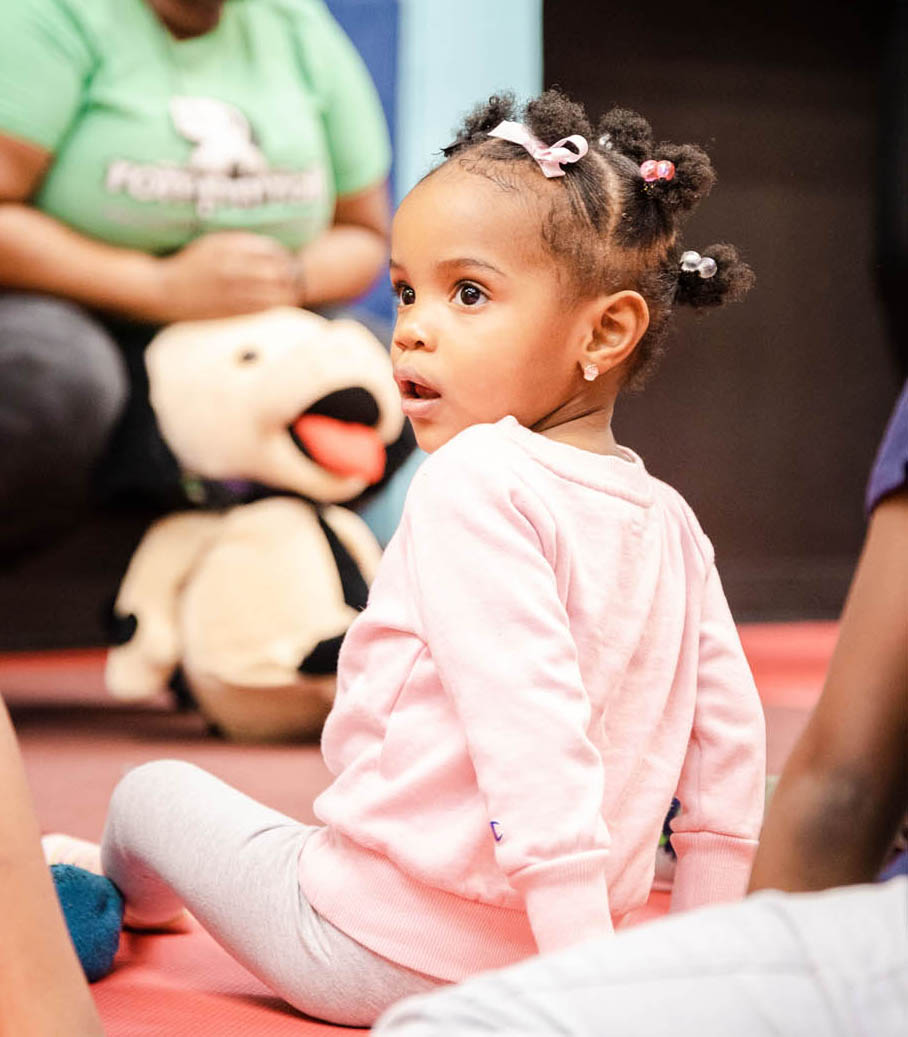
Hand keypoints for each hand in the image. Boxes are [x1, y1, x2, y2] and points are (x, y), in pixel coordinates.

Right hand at [151, 232, 301, 321]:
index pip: (271, 250)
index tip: (286, 259)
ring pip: (275, 293)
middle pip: (278, 272)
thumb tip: (272, 248)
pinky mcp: (232, 310)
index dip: (283, 256)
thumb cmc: (190, 265)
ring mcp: (233, 291)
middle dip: (289, 274)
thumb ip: (241, 243)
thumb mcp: (213, 244)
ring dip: (286, 292)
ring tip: (290, 291)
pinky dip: (274, 305)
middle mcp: (233, 268)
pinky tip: (276, 303)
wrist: (164, 291)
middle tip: (293, 276)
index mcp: (229, 248)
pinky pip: (263, 309)